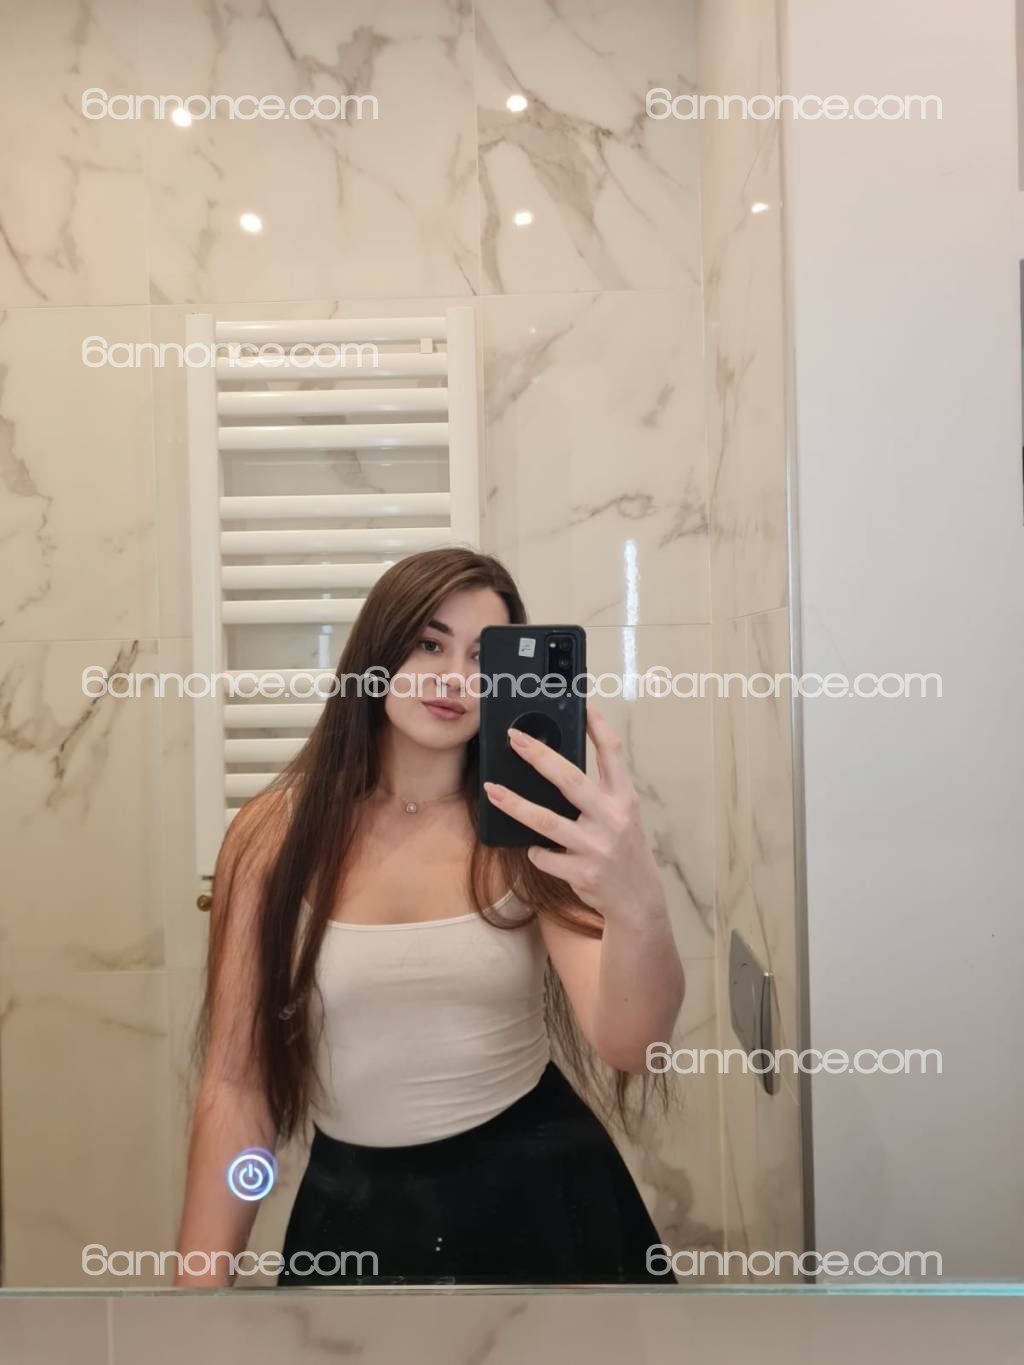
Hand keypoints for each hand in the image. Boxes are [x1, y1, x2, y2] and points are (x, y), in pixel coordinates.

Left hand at [483, 702, 664, 921]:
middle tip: (514, 738)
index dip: (597, 727)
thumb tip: (555, 764)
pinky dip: (536, 851)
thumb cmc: (623, 849)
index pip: (613, 754)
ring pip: (547, 821)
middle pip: (571, 779)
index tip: (581, 705)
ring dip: (515, 805)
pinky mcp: (583, 872)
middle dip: (539, 756)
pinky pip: (545, 855)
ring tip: (492, 790)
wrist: (638, 900)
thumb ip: (598, 792)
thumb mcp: (621, 815)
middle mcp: (613, 818)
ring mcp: (597, 847)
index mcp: (624, 798)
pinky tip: (534, 849)